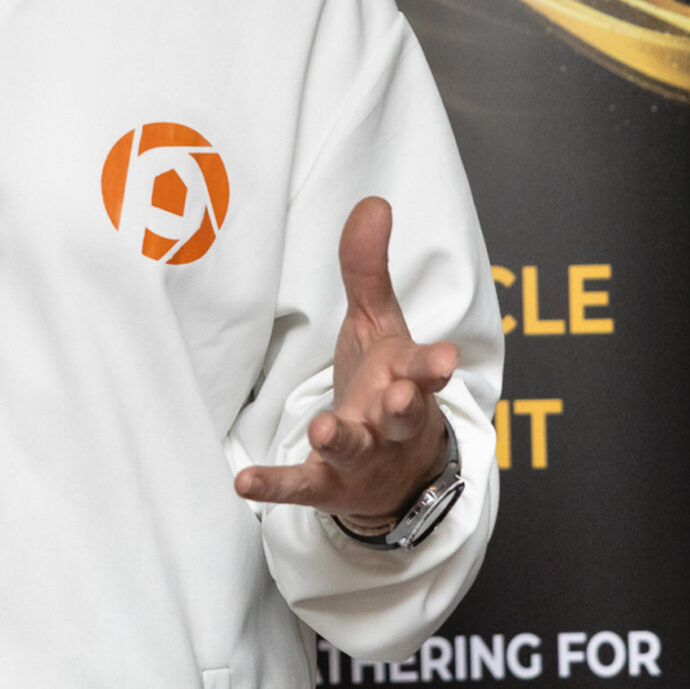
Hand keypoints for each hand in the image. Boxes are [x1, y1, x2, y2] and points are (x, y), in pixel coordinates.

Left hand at [234, 198, 457, 524]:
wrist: (396, 473)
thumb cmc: (386, 384)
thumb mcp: (378, 325)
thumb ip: (369, 269)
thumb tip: (372, 202)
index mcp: (406, 379)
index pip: (424, 370)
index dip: (433, 366)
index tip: (444, 361)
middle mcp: (389, 421)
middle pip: (401, 414)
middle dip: (402, 405)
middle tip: (400, 396)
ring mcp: (360, 456)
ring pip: (355, 450)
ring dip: (342, 439)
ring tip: (325, 430)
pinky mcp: (328, 484)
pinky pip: (301, 486)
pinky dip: (275, 485)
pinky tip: (245, 482)